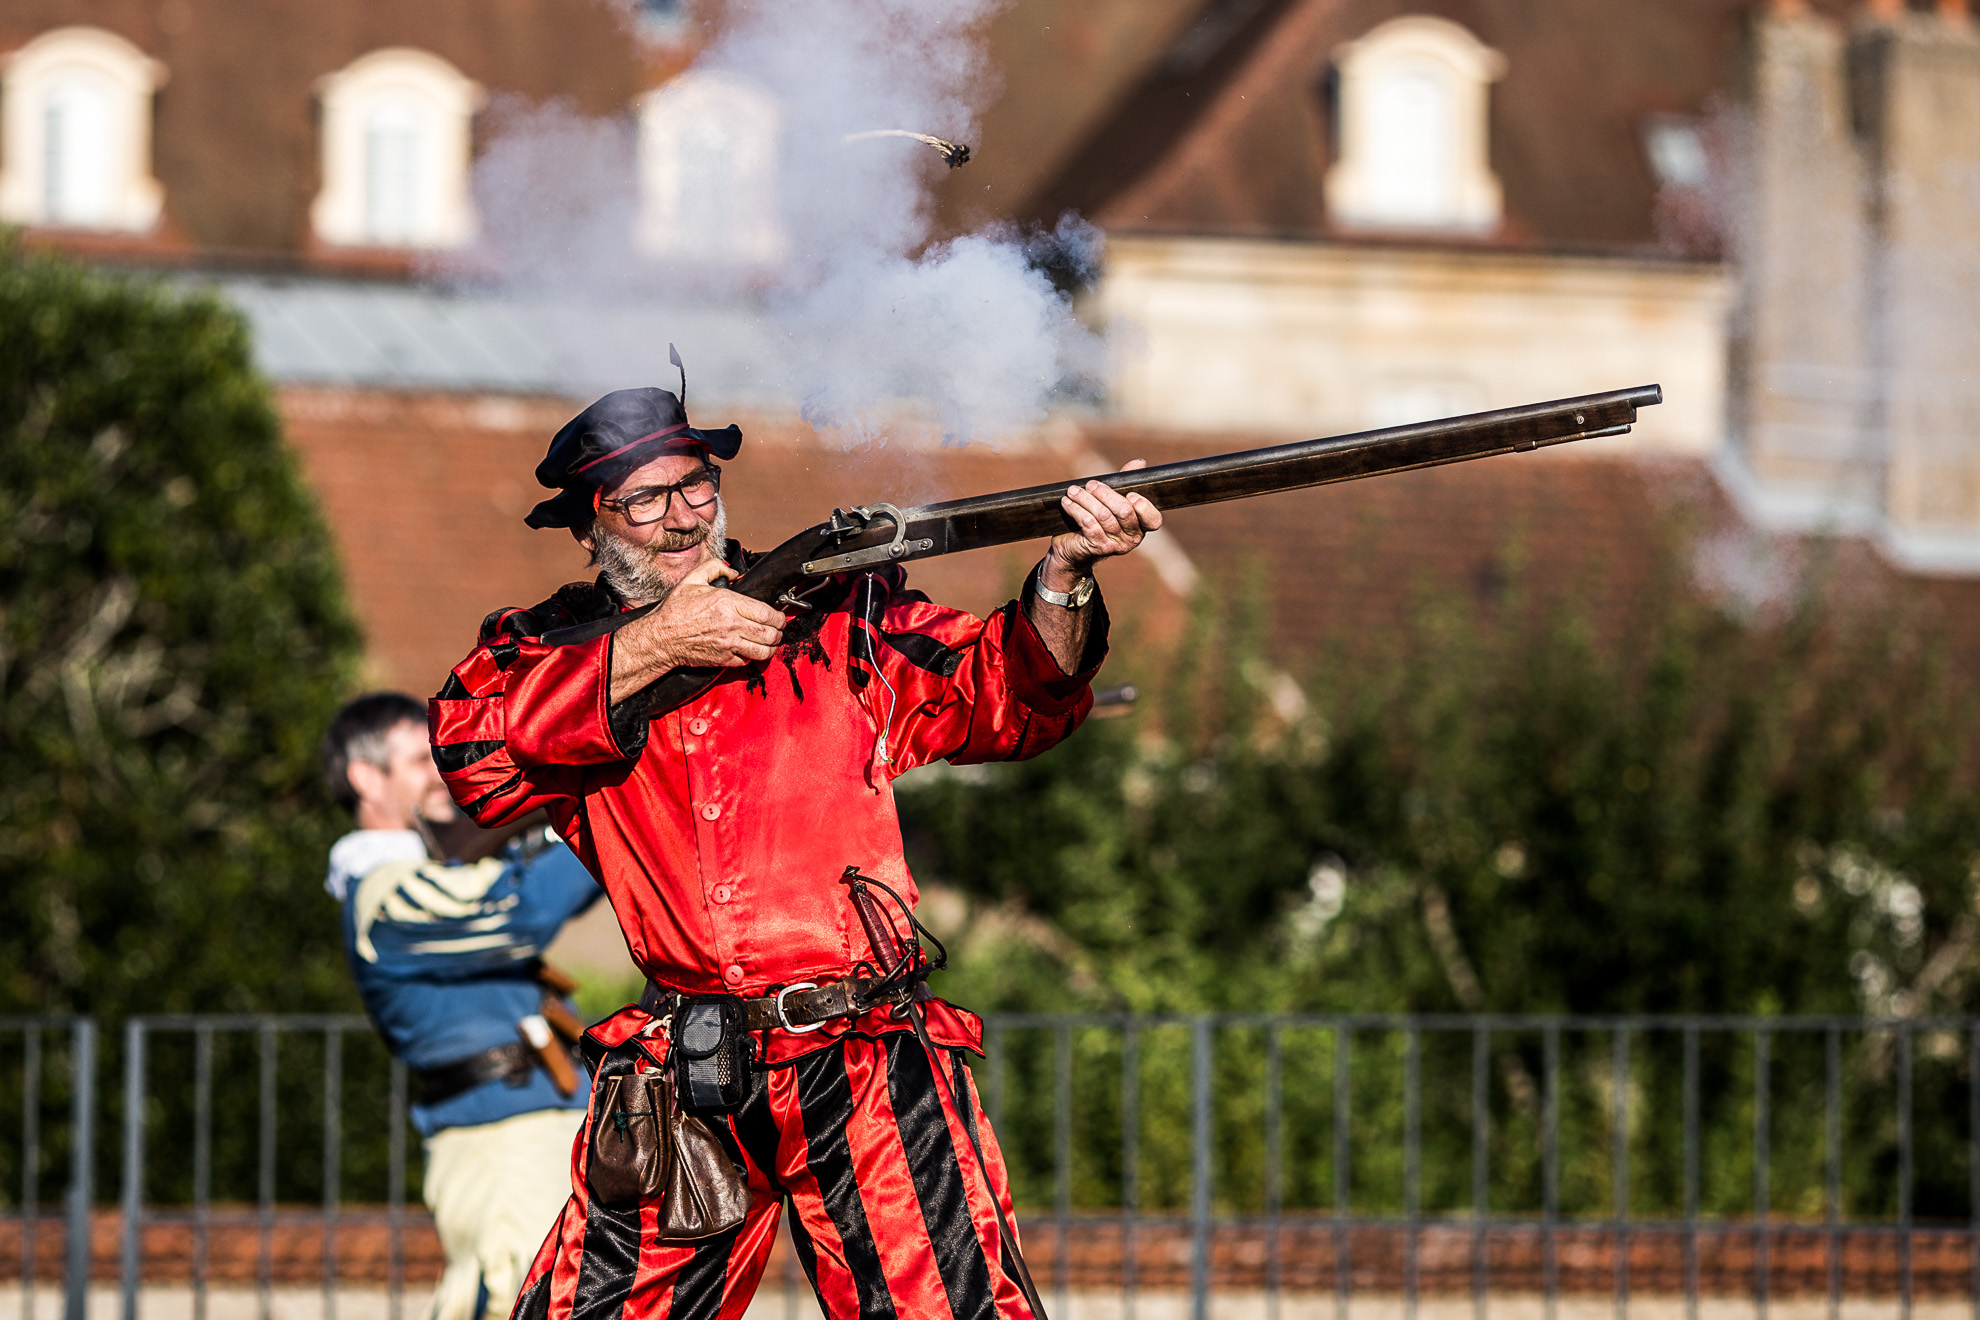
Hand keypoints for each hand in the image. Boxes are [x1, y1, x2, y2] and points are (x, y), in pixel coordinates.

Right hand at [631, 558, 785, 670]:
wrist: (661, 638)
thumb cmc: (675, 610)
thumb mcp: (693, 579)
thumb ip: (715, 568)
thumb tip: (733, 571)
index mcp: (727, 603)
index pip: (766, 613)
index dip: (778, 616)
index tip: (778, 616)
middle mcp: (731, 625)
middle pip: (770, 633)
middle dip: (778, 632)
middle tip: (777, 629)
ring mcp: (729, 644)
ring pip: (764, 650)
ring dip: (771, 647)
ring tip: (769, 642)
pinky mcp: (724, 659)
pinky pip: (748, 661)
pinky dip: (752, 656)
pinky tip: (749, 649)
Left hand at [1046, 459, 1162, 587]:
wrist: (1072, 546)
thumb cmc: (1096, 519)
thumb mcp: (1111, 499)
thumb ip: (1125, 483)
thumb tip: (1139, 463)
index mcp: (1141, 525)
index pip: (1153, 519)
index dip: (1144, 506)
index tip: (1129, 493)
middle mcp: (1133, 538)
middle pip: (1124, 511)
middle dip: (1106, 494)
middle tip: (1091, 484)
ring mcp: (1116, 545)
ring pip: (1103, 515)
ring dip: (1086, 499)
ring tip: (1073, 490)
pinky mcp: (1099, 547)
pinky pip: (1089, 523)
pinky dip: (1076, 509)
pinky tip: (1067, 502)